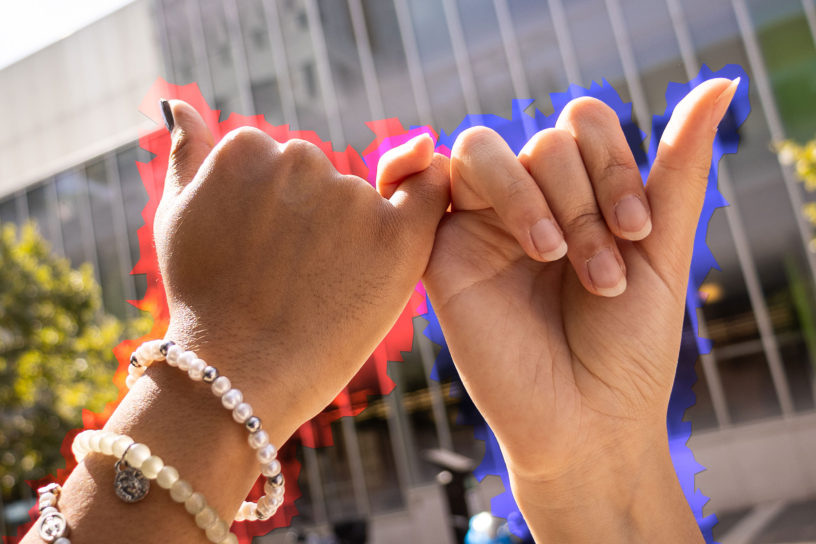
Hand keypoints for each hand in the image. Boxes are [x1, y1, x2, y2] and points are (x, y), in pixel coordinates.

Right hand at [154, 101, 448, 436]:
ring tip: (318, 289)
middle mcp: (298, 159)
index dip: (277, 211)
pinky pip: (428, 193)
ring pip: (363, 197)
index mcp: (245, 147)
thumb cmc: (203, 301)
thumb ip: (186, 154)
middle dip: (314, 217)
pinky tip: (401, 231)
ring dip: (352, 232)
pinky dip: (426, 197)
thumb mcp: (176, 216)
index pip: (278, 162)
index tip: (264, 252)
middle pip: (321, 177)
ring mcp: (347, 196)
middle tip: (292, 275)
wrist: (234, 376)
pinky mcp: (395, 236)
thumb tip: (178, 103)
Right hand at [423, 78, 736, 540]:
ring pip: (486, 148)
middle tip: (600, 273)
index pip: (584, 126)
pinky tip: (446, 184)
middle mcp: (530, 204)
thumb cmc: (628, 349)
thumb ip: (678, 170)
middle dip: (583, 200)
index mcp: (580, 198)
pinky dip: (426, 164)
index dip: (613, 163)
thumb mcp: (663, 251)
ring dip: (532, 197)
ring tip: (552, 258)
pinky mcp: (440, 251)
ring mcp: (482, 224)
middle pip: (544, 141)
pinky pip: (430, 181)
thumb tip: (722, 83)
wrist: (585, 423)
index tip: (637, 232)